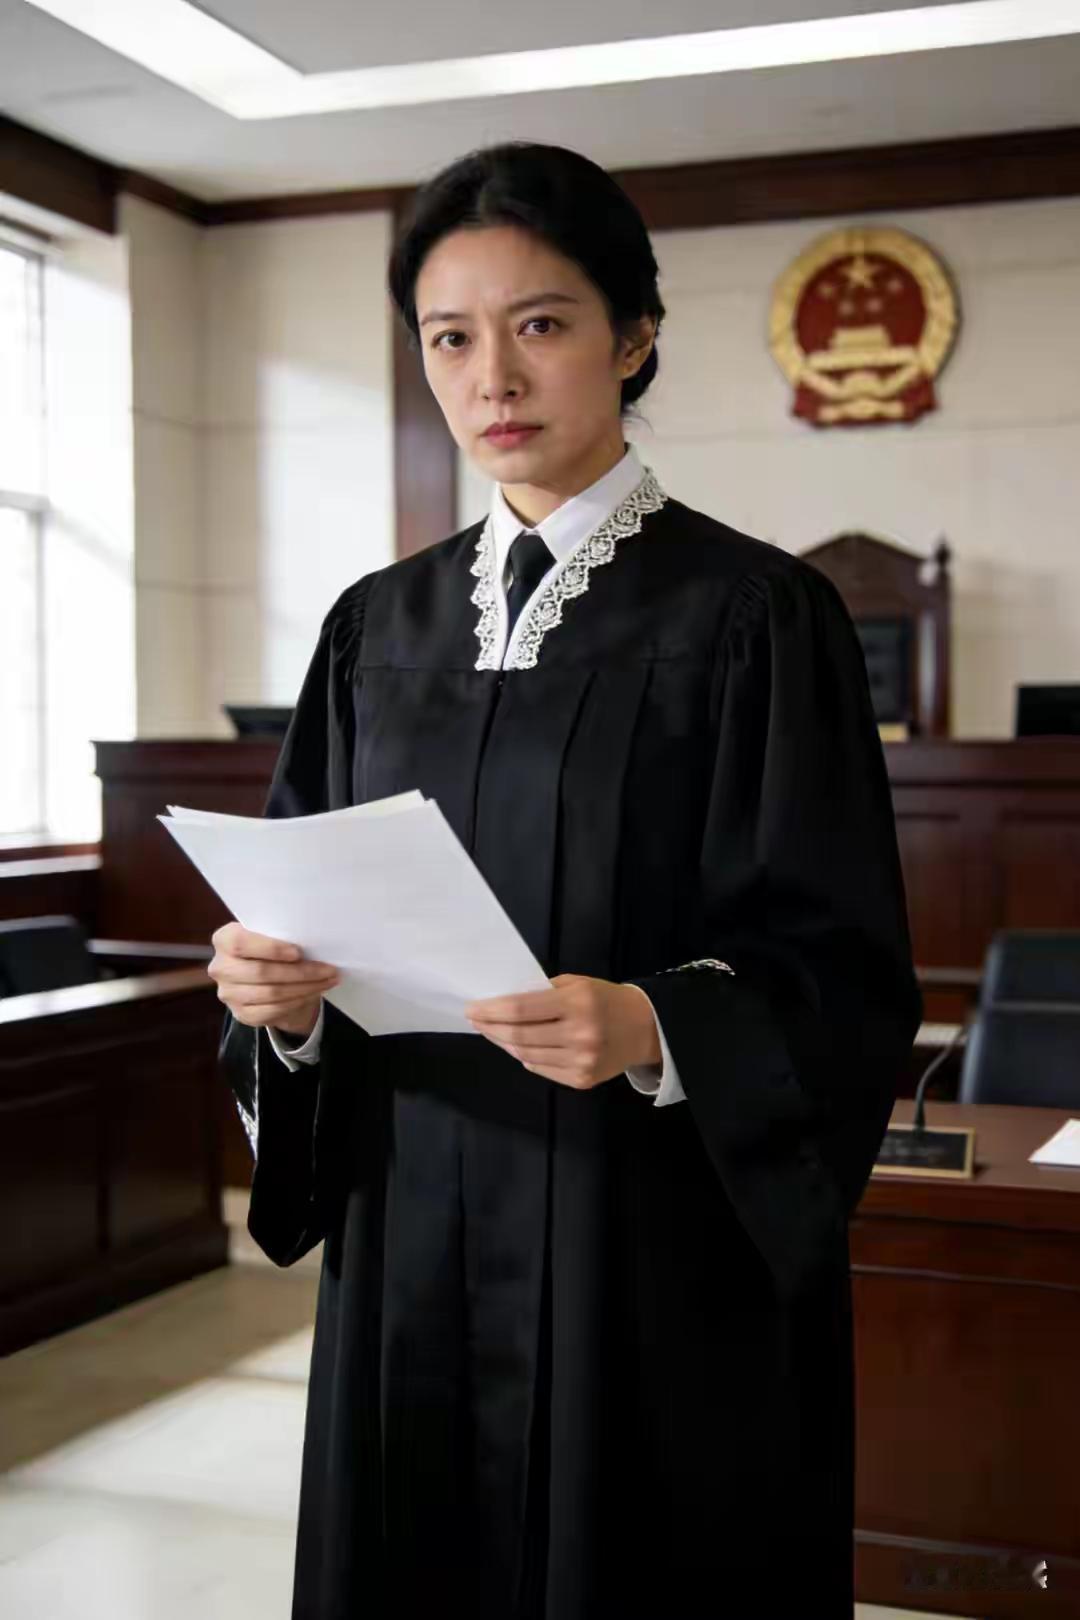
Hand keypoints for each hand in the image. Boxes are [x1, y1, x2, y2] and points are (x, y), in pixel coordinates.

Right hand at [208, 921, 339, 1036]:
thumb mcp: (271, 935)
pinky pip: (273, 1010)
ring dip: (305, 987)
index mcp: (224, 939)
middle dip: (300, 972)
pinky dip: (298, 1001)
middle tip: (329, 969)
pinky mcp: (241, 1014)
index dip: (270, 949)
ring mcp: (228, 994)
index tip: (298, 952)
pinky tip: (314, 992)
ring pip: (271, 993)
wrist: (267, 978)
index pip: (241, 943)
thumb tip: (312, 940)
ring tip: (328, 980)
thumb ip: (280, 935)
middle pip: (261, 972)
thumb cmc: (272, 950)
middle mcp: (220, 967)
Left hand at [464, 974, 660, 1088]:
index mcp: (577, 1003)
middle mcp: (579, 1034)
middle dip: (490, 1028)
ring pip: (526, 1055)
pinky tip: (519, 1047)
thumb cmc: (606, 999)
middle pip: (519, 1036)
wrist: (646, 1028)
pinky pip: (541, 1069)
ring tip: (494, 1032)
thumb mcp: (577, 984)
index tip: (471, 1008)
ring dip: (504, 1043)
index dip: (490, 1010)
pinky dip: (525, 1057)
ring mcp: (581, 1061)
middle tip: (476, 1021)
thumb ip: (542, 992)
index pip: (521, 1009)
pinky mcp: (582, 1080)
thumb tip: (502, 1003)